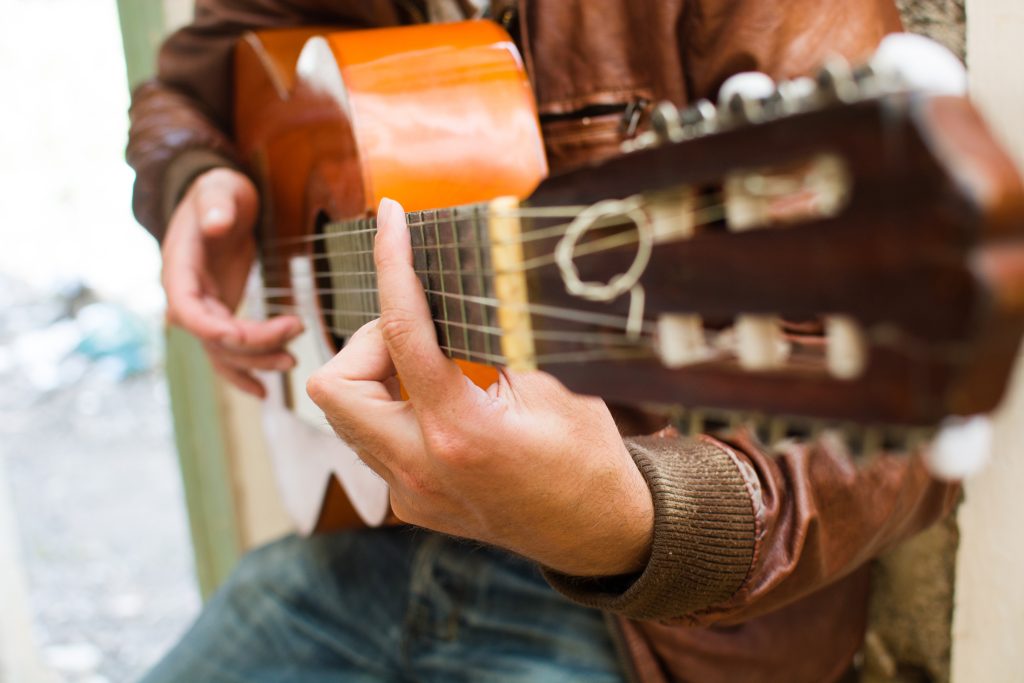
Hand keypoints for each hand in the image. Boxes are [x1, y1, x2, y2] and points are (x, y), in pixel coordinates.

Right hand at [162, 168, 302, 396]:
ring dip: (255, 363)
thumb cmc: (218, 190)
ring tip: (290, 363)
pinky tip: (264, 391)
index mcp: (179, 270)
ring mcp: (203, 308)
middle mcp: (186, 296)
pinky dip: (245, 370)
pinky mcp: (220, 313)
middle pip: (214, 338)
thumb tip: (214, 223)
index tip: (252, 335)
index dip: (218, 330)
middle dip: (253, 347)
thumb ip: (215, 205)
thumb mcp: (218, 188)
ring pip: (223, 351)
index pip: (190, 313)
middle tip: (294, 338)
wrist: (217, 198)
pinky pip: (228, 350)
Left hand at [306, 198, 653, 576]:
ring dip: (375, 374)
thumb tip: (469, 275)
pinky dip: (392, 407)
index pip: (402, 333)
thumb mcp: (556, 384)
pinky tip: (438, 403)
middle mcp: (420, 468)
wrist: (596, 532)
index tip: (391, 219)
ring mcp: (408, 492)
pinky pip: (371, 439)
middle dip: (364, 343)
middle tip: (420, 331)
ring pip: (345, 413)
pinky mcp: (408, 501)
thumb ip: (501, 334)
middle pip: (333, 385)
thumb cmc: (587, 456)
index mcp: (461, 432)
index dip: (393, 264)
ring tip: (431, 363)